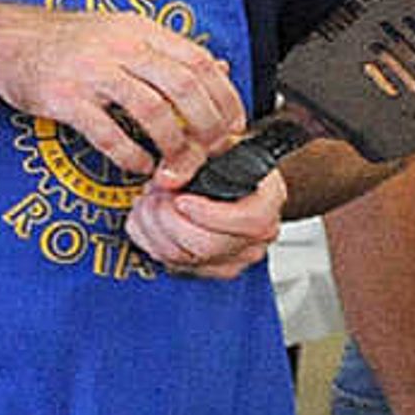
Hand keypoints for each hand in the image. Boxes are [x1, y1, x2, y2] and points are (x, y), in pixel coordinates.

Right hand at [0, 7, 246, 178]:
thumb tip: (220, 69)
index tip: (232, 127)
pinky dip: (130, 155)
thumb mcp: (123, 33)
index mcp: (141, 31)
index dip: (224, 98)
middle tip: (208, 152)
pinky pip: (108, 133)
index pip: (200, 62)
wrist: (7, 40)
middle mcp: (121, 46)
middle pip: (184, 87)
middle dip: (205, 127)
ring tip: (172, 165)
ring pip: (152, 111)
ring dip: (171, 145)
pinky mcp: (65, 98)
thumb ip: (169, 52)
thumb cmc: (67, 42)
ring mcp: (92, 71)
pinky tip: (137, 166)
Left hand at [125, 163, 281, 278]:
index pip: (250, 222)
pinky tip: (148, 217)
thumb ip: (195, 153)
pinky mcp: (202, 271)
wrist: (223, 178)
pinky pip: (167, 264)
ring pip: (181, 258)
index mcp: (267, 205)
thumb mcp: (215, 143)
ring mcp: (228, 260)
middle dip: (169, 217)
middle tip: (155, 193)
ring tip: (149, 200)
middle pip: (206, 245)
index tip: (181, 198)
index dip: (209, 213)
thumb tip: (169, 175)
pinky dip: (148, 239)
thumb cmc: (222, 160)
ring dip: (153, 226)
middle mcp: (253, 239)